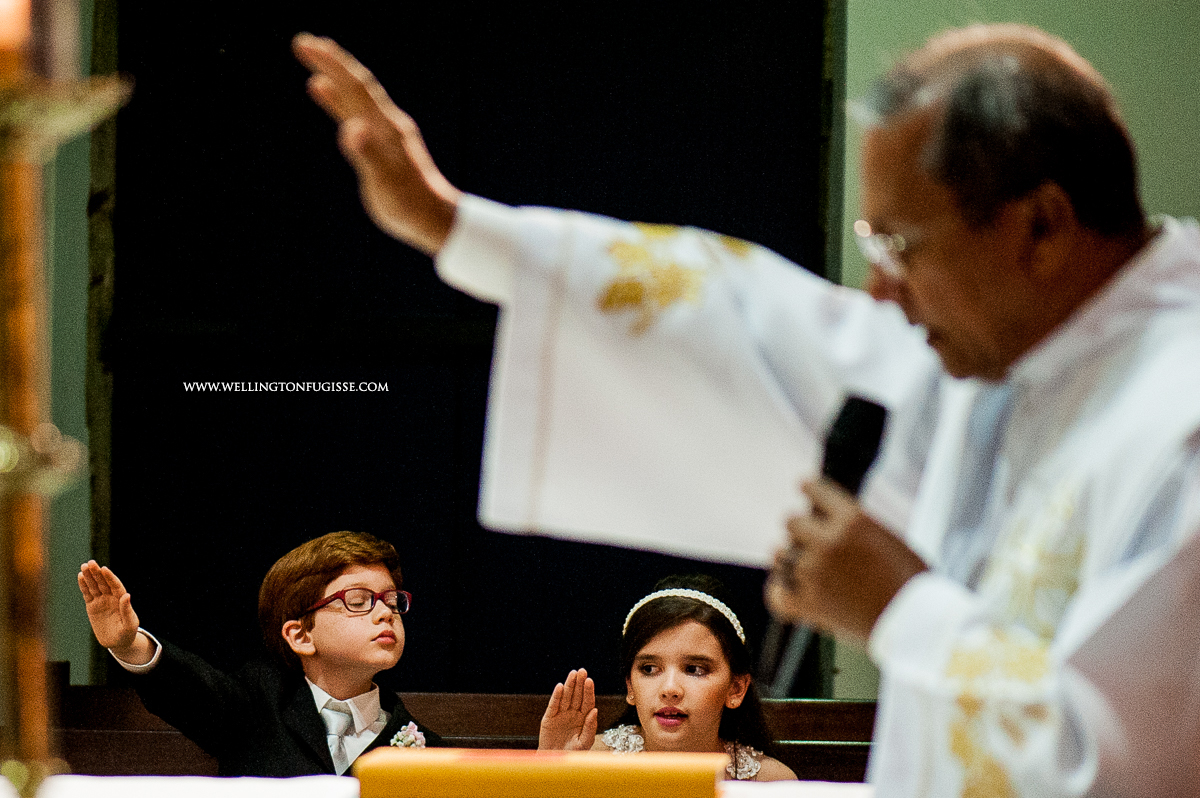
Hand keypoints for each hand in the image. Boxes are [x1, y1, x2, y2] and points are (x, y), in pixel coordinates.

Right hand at [77, 560, 152, 663]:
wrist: (117, 642)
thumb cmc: (127, 633)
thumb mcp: (130, 624)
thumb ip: (127, 610)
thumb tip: (127, 595)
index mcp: (121, 600)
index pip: (115, 585)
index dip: (110, 577)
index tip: (104, 569)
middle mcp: (111, 598)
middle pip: (103, 583)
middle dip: (97, 573)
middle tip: (90, 563)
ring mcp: (101, 601)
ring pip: (94, 586)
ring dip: (89, 576)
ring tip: (83, 566)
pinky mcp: (92, 606)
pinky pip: (87, 594)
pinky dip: (84, 586)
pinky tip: (80, 577)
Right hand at [292, 33, 461, 255]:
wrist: (433, 219)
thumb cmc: (409, 204)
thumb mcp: (384, 182)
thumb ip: (367, 154)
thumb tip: (350, 128)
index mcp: (386, 128)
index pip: (357, 89)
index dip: (334, 66)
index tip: (311, 46)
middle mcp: (386, 124)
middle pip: (355, 86)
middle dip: (330, 62)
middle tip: (303, 42)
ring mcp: (383, 133)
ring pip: (355, 97)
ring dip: (334, 76)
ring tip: (314, 57)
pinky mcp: (379, 145)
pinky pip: (354, 114)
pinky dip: (337, 100)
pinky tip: (325, 92)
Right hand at [539, 668, 597, 750]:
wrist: (554, 761)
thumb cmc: (571, 753)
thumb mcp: (584, 743)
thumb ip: (590, 727)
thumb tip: (595, 710)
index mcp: (583, 718)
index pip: (587, 702)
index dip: (588, 691)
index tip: (590, 680)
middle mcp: (572, 714)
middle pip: (577, 696)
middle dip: (579, 683)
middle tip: (582, 671)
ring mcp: (560, 714)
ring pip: (566, 697)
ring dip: (569, 685)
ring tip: (573, 674)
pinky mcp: (549, 718)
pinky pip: (553, 705)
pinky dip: (556, 696)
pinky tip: (560, 687)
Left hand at [764, 478, 928, 642]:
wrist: (918, 622)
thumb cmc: (909, 579)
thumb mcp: (885, 536)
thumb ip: (851, 524)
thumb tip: (824, 515)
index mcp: (852, 518)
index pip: (812, 489)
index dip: (808, 489)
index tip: (804, 488)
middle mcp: (828, 540)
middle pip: (791, 522)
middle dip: (802, 530)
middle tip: (815, 542)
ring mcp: (814, 572)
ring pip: (779, 554)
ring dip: (791, 559)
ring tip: (808, 569)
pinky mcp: (809, 603)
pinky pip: (776, 593)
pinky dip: (781, 593)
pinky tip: (789, 590)